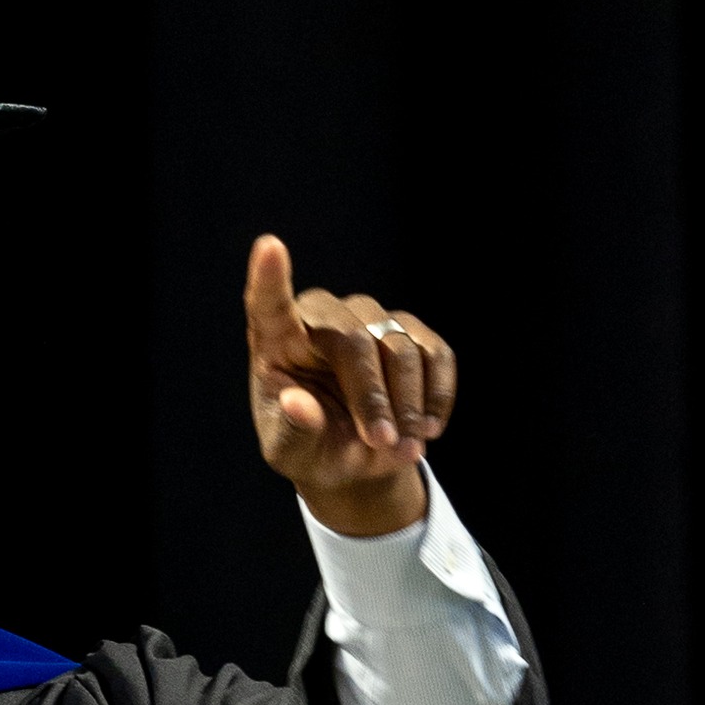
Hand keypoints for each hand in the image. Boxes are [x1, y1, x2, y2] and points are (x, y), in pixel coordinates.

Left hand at [244, 235, 451, 534]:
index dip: (269, 278)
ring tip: (402, 446)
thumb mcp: (291, 453)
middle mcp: (322, 319)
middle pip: (354, 340)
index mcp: (276, 344)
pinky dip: (436, 395)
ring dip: (407, 404)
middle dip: (372, 397)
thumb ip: (293, 431)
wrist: (351, 457)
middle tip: (380, 442)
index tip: (268, 247)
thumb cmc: (309, 448)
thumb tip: (298, 404)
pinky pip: (435, 354)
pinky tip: (429, 428)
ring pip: (399, 348)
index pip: (268, 307)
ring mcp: (368, 319)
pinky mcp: (409, 331)